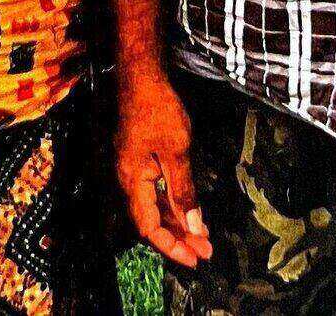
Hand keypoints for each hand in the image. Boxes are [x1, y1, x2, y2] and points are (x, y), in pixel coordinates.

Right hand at [115, 70, 212, 267]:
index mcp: (133, 181)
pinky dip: (174, 201)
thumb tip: (193, 226)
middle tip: (206, 251)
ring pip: (156, 204)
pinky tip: (191, 209)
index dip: (171, 246)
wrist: (142, 76)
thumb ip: (183, 191)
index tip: (194, 259)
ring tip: (203, 235)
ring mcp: (135, 168)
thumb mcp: (176, 152)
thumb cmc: (157, 110)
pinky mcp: (142, 157)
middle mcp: (130, 179)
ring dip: (179, 221)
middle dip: (180, 237)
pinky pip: (157, 189)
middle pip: (153, 219)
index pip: (149, 227)